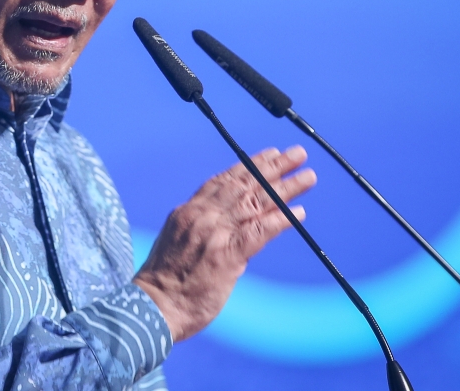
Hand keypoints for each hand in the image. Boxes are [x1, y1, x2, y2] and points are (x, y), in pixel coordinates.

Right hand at [132, 145, 316, 342]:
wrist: (152, 307)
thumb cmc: (163, 282)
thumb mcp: (177, 242)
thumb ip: (202, 229)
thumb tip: (228, 228)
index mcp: (189, 212)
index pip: (224, 181)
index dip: (249, 165)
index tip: (269, 154)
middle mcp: (202, 216)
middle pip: (244, 185)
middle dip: (273, 167)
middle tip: (296, 153)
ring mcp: (215, 234)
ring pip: (256, 203)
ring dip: (286, 188)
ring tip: (308, 177)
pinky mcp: (227, 256)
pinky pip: (260, 232)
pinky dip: (280, 220)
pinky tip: (299, 212)